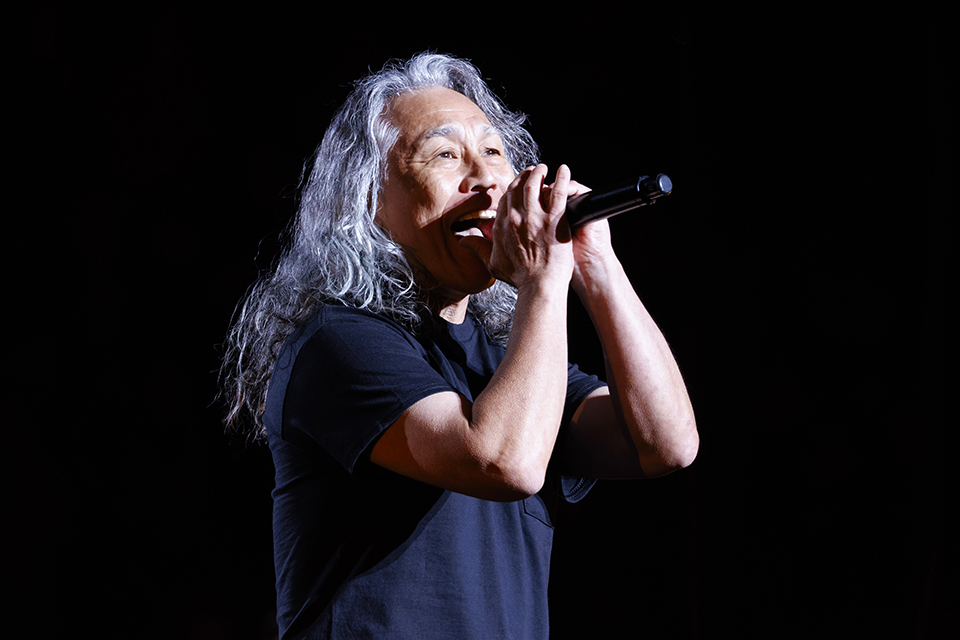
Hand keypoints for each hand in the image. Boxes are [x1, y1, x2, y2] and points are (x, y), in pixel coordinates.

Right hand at [462, 164, 575, 289]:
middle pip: (517, 188)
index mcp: (502, 226)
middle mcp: (516, 218)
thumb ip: (478, 248)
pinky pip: (558, 191)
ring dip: (539, 172)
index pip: (505, 200)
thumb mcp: (493, 263)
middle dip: (524, 176)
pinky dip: (562, 178)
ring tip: (543, 168)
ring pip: (534, 184)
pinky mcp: (554, 219)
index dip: (512, 188)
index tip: (517, 184)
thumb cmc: (520, 277)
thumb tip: (463, 240)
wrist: (539, 284)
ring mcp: (535, 217)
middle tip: (531, 171)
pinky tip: (564, 170)